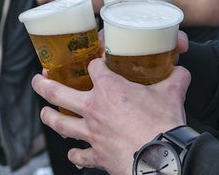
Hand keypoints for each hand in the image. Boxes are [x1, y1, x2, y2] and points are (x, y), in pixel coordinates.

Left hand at [33, 58, 189, 172]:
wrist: (162, 158)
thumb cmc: (164, 123)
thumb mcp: (172, 93)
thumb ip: (175, 78)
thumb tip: (181, 71)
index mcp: (110, 88)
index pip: (93, 66)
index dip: (95, 61)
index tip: (96, 61)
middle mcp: (94, 109)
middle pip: (59, 93)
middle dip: (44, 85)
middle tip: (38, 79)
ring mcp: (93, 134)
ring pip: (61, 124)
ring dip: (50, 118)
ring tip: (44, 113)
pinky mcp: (97, 156)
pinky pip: (80, 155)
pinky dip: (76, 154)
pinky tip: (74, 153)